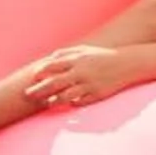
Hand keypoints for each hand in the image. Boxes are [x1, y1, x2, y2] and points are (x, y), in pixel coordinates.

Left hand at [24, 45, 139, 108]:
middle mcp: (80, 72)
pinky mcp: (97, 95)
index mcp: (77, 60)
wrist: (127, 64)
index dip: (40, 72)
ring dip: (54, 100)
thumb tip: (49, 58)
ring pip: (65, 96)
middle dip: (39, 90)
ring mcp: (88, 85)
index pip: (52, 66)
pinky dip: (73, 103)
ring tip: (47, 103)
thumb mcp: (85, 50)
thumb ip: (66, 53)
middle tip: (28, 95)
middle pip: (54, 83)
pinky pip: (81, 102)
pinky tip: (68, 104)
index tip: (32, 78)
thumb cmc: (103, 56)